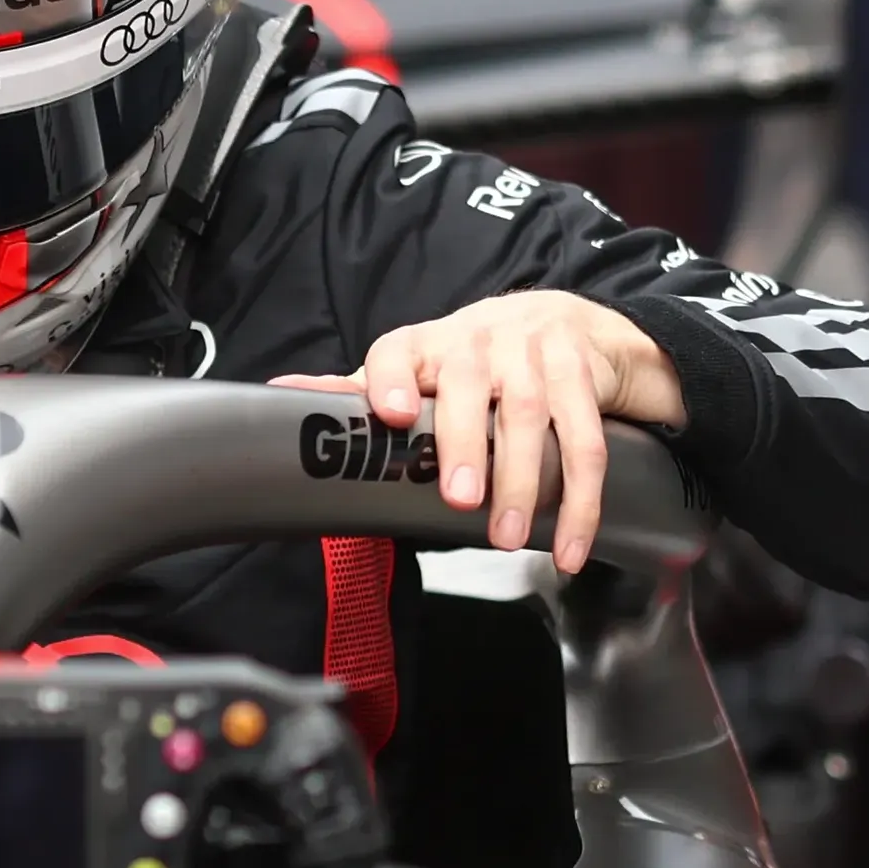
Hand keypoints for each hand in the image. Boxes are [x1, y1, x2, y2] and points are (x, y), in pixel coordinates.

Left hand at [271, 289, 686, 574]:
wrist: (566, 322)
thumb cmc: (473, 360)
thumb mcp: (417, 369)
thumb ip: (357, 390)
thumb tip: (282, 398)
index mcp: (425, 346)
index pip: (396, 352)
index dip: (390, 379)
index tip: (391, 414)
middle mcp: (478, 341)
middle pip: (470, 388)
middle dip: (466, 444)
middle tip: (460, 501)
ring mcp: (533, 353)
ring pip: (531, 415)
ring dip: (523, 480)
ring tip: (507, 538)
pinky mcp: (580, 374)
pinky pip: (586, 441)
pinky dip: (581, 500)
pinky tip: (568, 545)